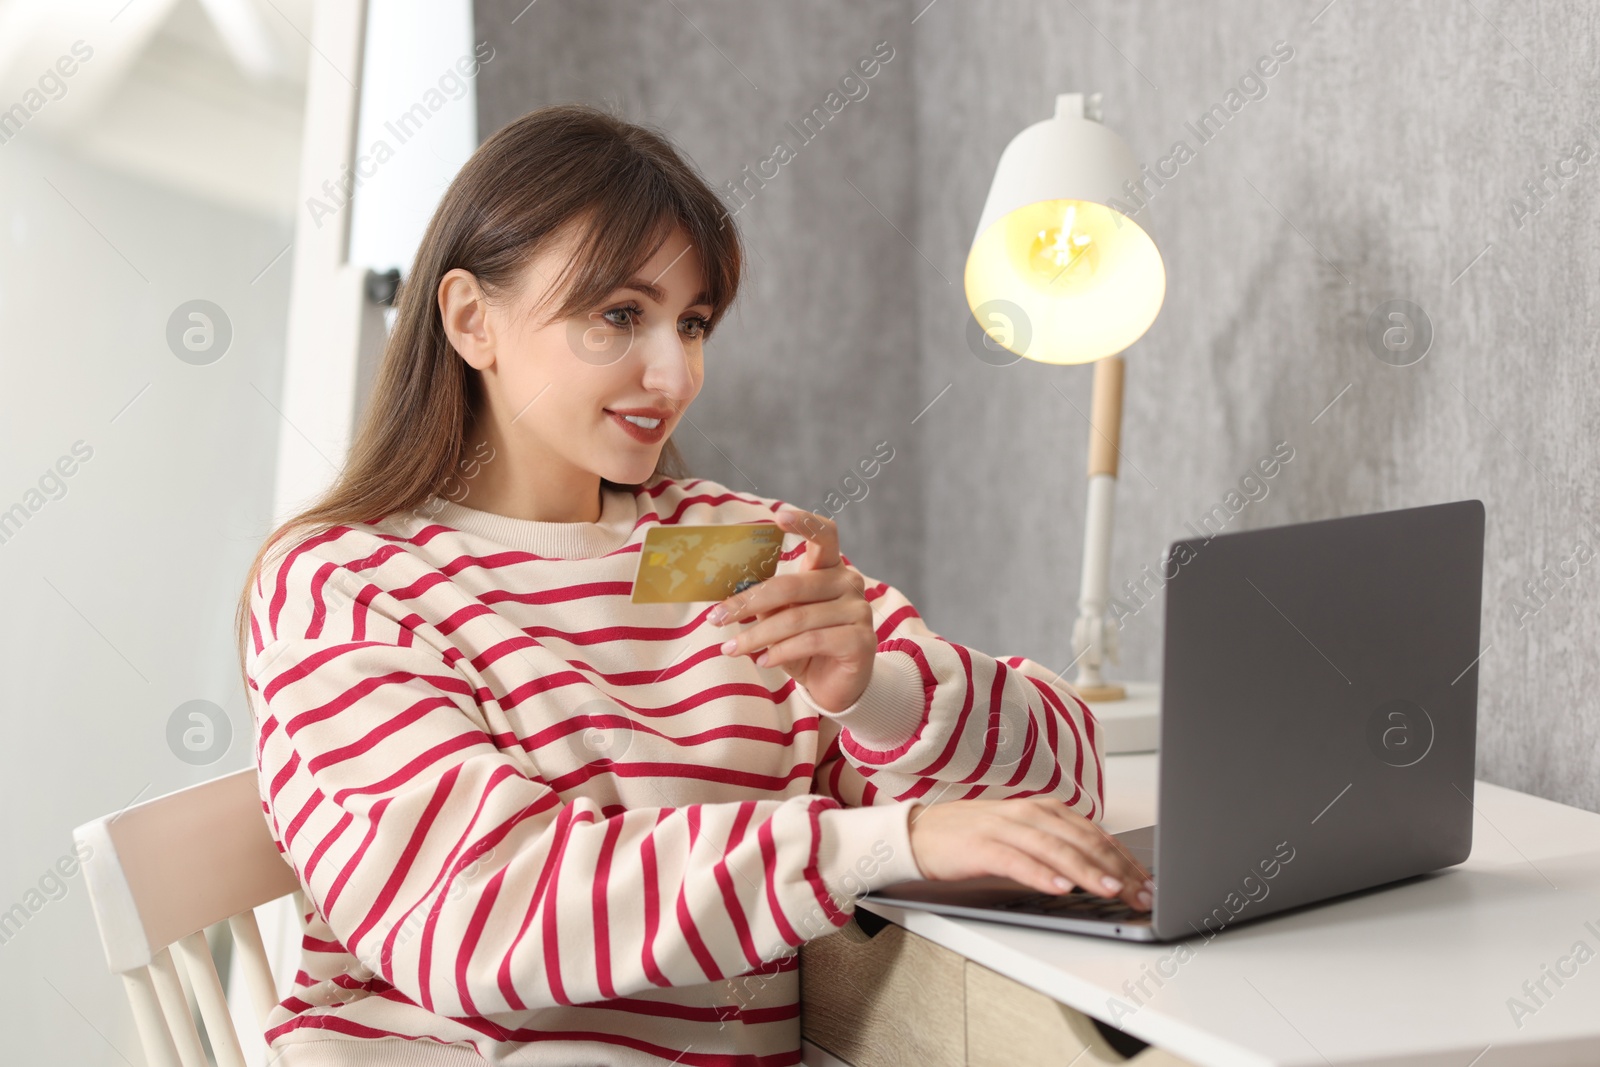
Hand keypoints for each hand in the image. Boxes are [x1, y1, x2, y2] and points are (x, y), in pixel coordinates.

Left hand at [711, 508, 875, 712]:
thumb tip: (731, 599)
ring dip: (757, 636)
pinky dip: (781, 652)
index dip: (804, 523)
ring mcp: (859, 611)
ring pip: (796, 618)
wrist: (836, 687)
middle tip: (716, 618)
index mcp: (830, 569)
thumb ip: (766, 604)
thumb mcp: (781, 621)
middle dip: (748, 603)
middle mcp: (849, 583)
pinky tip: (764, 661)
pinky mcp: (861, 640)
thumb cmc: (805, 647)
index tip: (777, 517)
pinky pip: (811, 641)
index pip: (825, 536)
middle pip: (792, 585)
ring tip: (732, 648)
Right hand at [906, 796, 1152, 910]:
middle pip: (1083, 841)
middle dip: (1117, 869)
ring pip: (1056, 850)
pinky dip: (1042, 875)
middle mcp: (1029, 814)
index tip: (1147, 883)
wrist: (920, 833)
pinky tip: (1061, 889)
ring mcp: (1005, 828)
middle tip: (1141, 893)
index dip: (1125, 859)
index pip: (1096, 834)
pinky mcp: (982, 847)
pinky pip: (1018, 862)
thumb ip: (1057, 845)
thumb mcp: (1023, 835)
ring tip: (1111, 891)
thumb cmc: (973, 837)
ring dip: (1088, 872)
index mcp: (1044, 809)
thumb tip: (1101, 870)